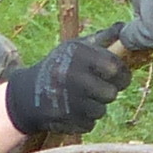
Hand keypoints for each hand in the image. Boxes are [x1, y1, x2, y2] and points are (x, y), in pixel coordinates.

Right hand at [0, 32, 133, 138]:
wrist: (27, 94)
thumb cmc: (59, 66)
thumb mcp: (75, 48)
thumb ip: (102, 38)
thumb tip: (124, 28)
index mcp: (78, 55)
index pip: (115, 68)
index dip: (121, 73)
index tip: (117, 75)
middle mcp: (73, 77)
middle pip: (111, 93)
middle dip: (108, 91)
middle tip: (97, 87)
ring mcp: (69, 101)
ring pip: (101, 111)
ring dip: (95, 106)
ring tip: (80, 97)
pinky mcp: (67, 121)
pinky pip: (89, 124)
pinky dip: (84, 119)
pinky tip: (71, 109)